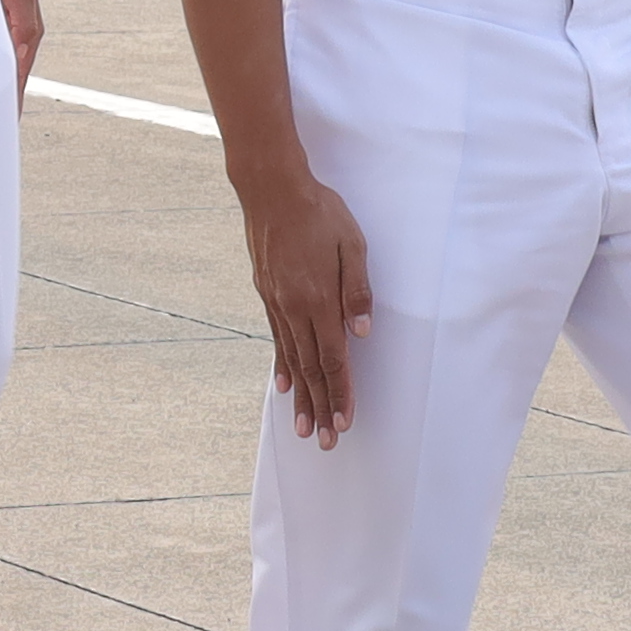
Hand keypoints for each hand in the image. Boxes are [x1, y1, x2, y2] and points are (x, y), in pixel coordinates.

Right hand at [237, 163, 374, 446]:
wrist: (271, 189)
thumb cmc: (320, 212)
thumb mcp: (351, 244)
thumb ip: (356, 290)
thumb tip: (362, 332)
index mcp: (318, 299)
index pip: (333, 358)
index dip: (341, 392)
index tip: (345, 421)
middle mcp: (294, 308)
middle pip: (311, 368)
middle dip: (320, 407)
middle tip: (325, 441)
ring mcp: (277, 303)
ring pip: (292, 359)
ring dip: (300, 396)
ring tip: (302, 427)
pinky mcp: (268, 294)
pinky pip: (277, 339)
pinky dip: (282, 365)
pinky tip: (283, 384)